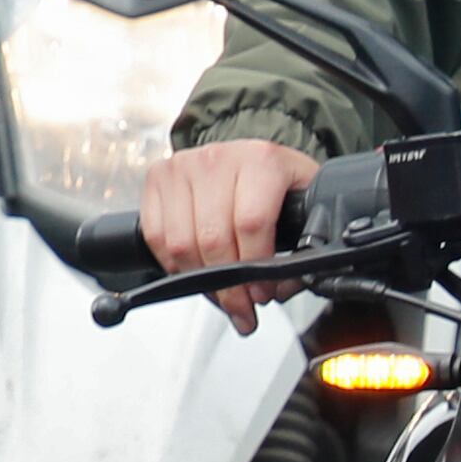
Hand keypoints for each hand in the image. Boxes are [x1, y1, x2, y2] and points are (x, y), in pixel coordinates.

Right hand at [139, 140, 319, 333]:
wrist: (248, 156)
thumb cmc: (276, 182)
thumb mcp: (304, 205)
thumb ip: (302, 247)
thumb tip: (278, 288)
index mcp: (262, 160)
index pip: (251, 223)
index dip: (255, 267)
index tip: (262, 293)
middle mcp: (218, 158)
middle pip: (212, 238)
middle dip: (228, 285)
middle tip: (241, 304)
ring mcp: (183, 166)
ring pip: (181, 242)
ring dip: (199, 280)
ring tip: (219, 293)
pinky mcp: (157, 178)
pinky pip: (156, 236)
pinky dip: (173, 264)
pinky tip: (194, 271)